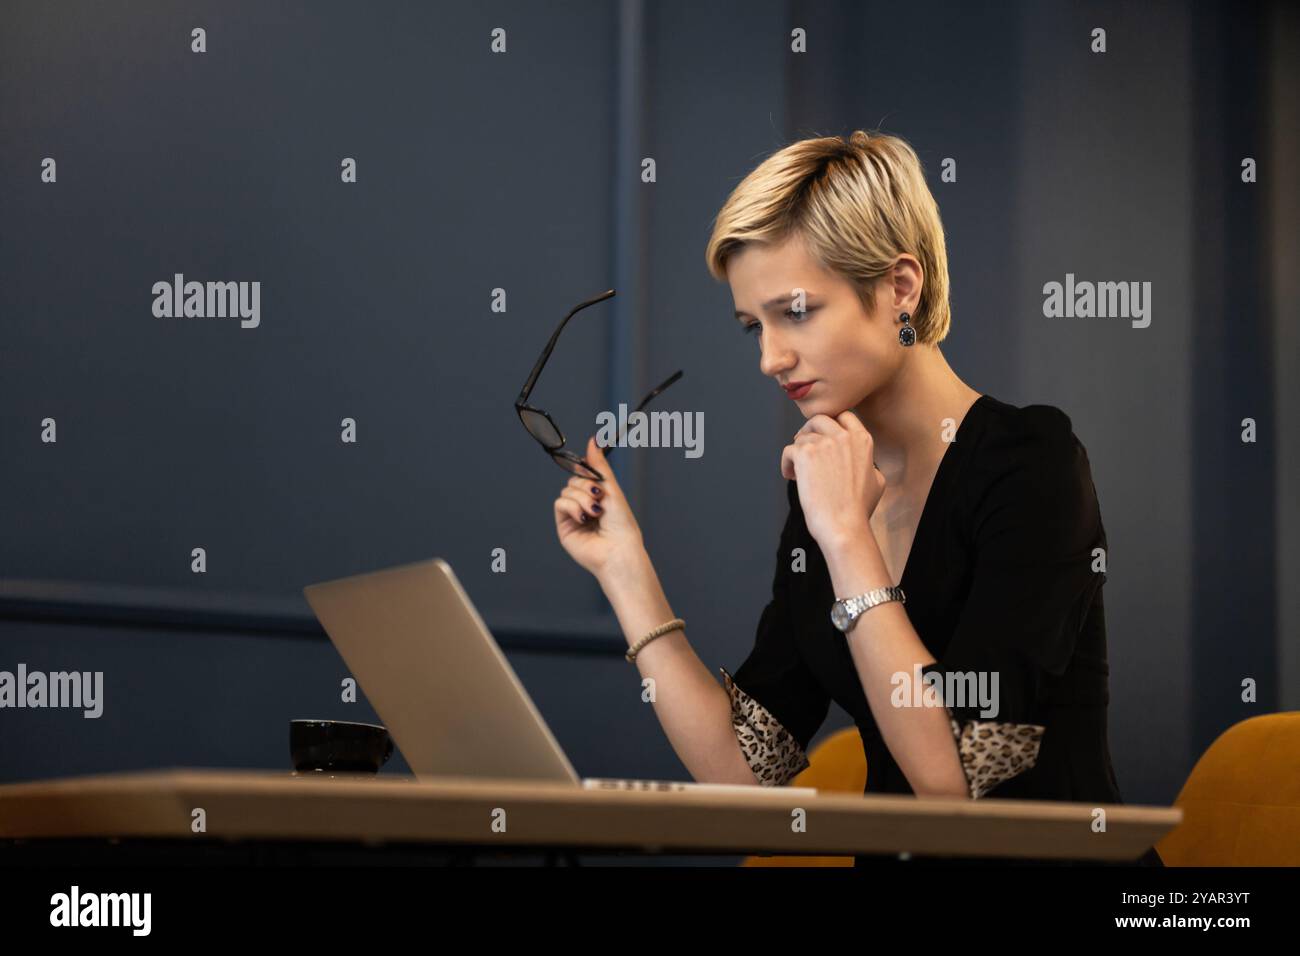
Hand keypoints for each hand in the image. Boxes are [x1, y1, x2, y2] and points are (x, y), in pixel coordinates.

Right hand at [553, 435, 646, 578]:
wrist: (618, 548)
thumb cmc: (621, 523)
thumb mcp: (611, 488)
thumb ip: (599, 466)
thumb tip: (593, 440)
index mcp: (598, 497)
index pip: (584, 476)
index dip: (586, 472)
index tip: (593, 473)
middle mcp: (585, 506)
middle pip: (573, 481)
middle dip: (586, 486)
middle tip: (599, 496)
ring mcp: (574, 516)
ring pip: (566, 491)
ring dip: (582, 498)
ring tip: (595, 511)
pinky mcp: (564, 526)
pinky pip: (559, 503)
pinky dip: (572, 506)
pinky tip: (584, 517)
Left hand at [780, 411, 885, 548]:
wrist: (844, 525)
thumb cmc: (859, 509)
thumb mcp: (877, 481)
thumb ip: (869, 464)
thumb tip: (865, 463)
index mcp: (862, 440)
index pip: (843, 416)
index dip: (830, 423)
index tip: (823, 434)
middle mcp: (843, 436)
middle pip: (819, 419)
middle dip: (809, 430)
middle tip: (804, 445)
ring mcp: (823, 443)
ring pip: (802, 438)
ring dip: (798, 453)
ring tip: (798, 472)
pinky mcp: (804, 454)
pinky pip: (788, 450)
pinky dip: (787, 464)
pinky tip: (791, 476)